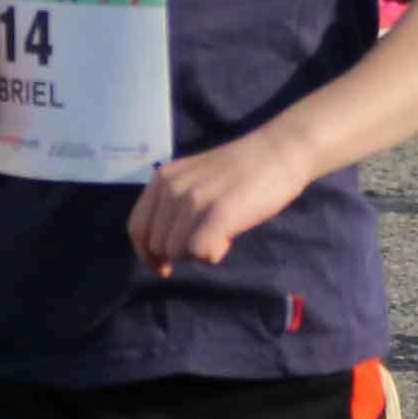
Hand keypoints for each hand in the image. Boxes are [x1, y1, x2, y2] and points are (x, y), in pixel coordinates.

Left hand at [132, 134, 321, 272]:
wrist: (280, 151)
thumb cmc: (243, 170)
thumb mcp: (195, 179)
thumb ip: (175, 204)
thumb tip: (166, 249)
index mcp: (162, 178)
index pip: (137, 228)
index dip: (147, 254)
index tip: (164, 267)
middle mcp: (172, 188)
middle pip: (159, 245)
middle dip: (182, 250)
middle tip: (211, 235)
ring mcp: (194, 200)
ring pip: (178, 252)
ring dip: (199, 251)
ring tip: (223, 231)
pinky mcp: (217, 213)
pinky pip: (201, 253)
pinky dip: (214, 254)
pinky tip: (229, 238)